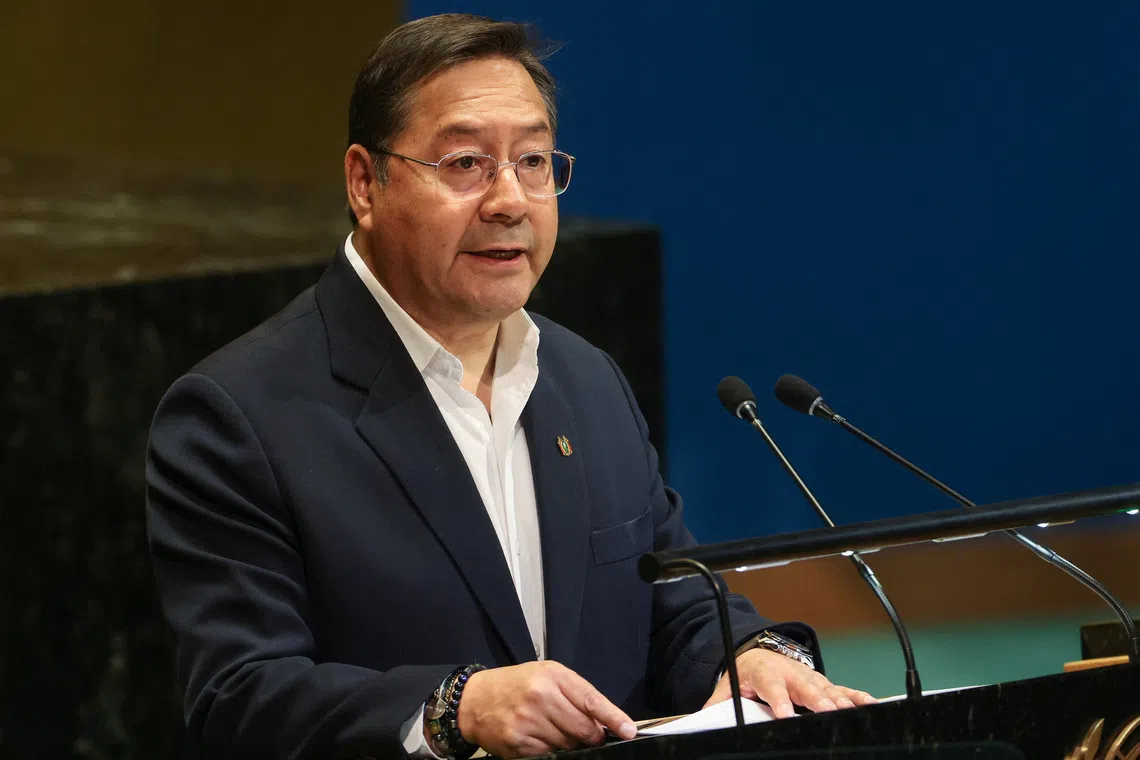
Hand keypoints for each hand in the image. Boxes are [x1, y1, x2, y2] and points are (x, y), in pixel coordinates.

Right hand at [456, 660, 636, 757]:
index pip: (591, 700)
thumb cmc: (516, 684)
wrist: (475, 699)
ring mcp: (528, 721)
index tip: (629, 731)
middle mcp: (541, 697)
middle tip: (588, 735)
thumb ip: (575, 694)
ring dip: (570, 744)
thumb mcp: (547, 675)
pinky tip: (540, 738)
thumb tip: (604, 722)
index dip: (613, 718)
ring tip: (555, 730)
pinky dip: (550, 751)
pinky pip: (548, 755)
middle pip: (583, 729)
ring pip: (568, 745)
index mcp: (553, 676)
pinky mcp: (518, 742)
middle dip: (592, 737)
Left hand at [703, 648, 875, 718]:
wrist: (759, 654)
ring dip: (840, 700)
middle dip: (816, 700)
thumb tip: (701, 717)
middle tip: (826, 712)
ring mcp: (810, 678)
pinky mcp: (824, 684)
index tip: (785, 715)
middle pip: (805, 687)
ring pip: (827, 688)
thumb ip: (717, 702)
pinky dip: (859, 697)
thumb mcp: (729, 685)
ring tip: (849, 711)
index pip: (772, 687)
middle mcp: (791, 673)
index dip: (779, 701)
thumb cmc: (747, 674)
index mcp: (765, 672)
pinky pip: (844, 690)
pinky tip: (873, 704)